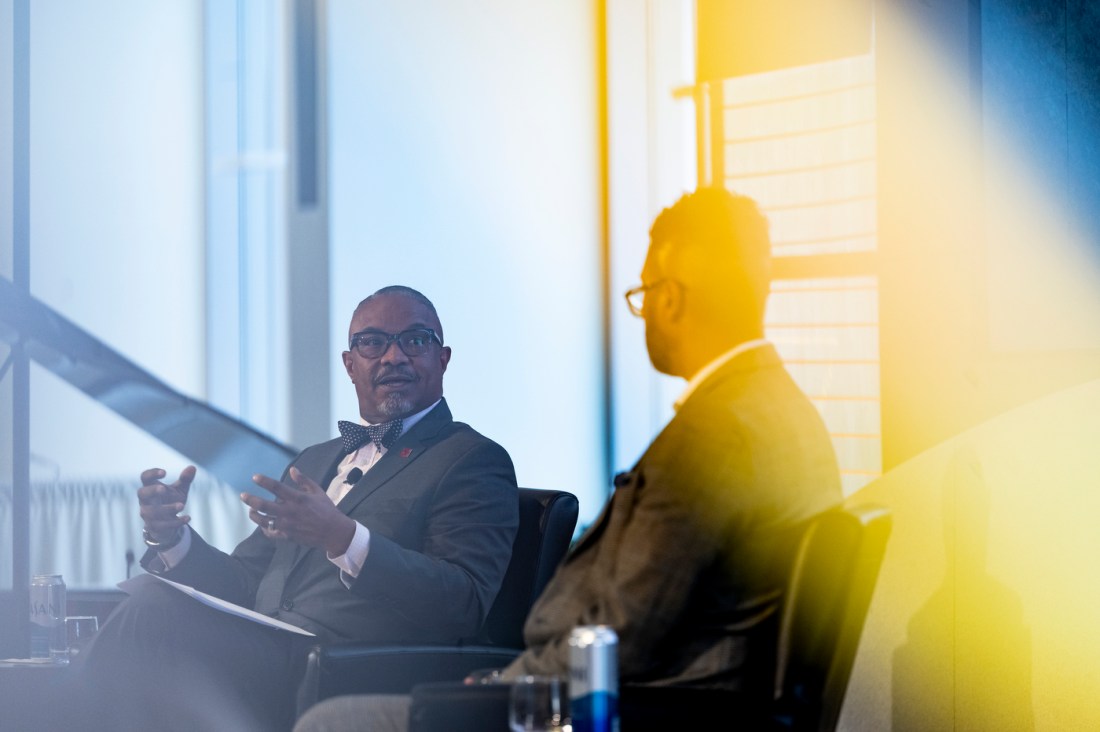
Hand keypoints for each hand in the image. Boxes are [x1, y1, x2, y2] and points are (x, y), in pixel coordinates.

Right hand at [138, 466, 194, 541]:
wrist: (167, 525)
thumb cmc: (171, 501)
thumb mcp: (179, 490)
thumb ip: (185, 479)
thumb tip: (192, 467)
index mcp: (150, 487)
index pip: (145, 477)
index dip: (152, 473)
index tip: (164, 472)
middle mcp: (146, 500)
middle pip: (141, 493)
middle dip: (151, 491)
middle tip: (163, 489)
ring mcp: (148, 514)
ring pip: (152, 511)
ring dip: (167, 508)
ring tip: (182, 505)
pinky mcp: (154, 526)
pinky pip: (162, 525)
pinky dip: (176, 522)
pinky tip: (188, 518)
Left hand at [241, 466, 356, 555]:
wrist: (333, 532)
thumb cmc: (326, 509)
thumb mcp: (318, 491)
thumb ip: (303, 480)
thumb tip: (293, 469)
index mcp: (298, 499)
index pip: (277, 488)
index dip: (264, 481)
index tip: (255, 477)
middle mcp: (290, 512)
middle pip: (265, 506)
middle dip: (251, 500)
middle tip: (243, 495)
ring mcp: (287, 525)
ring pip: (264, 520)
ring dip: (254, 515)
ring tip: (250, 511)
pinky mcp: (287, 536)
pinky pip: (271, 533)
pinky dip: (265, 528)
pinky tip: (263, 524)